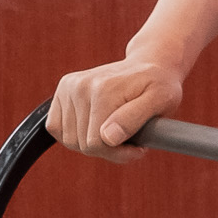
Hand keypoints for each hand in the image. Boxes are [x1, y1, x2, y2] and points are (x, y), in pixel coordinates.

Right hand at [47, 43, 183, 161]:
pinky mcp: (63, 89)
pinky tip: (94, 125)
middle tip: (129, 137)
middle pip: (82, 144)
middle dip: (107, 149)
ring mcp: (69, 86)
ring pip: (69, 140)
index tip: (139, 146)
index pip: (96, 144)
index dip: (119, 153)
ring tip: (114, 129)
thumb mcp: (160, 100)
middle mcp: (80, 86)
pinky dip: (74, 133)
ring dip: (92, 142)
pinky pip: (56, 127)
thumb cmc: (159, 86)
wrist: (149, 65)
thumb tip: (108, 137)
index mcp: (103, 90)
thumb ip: (134, 119)